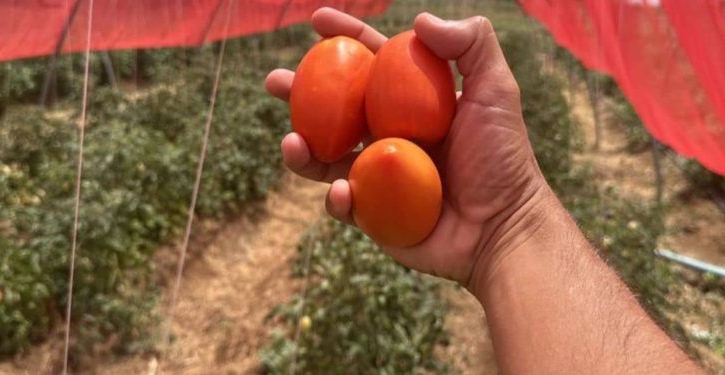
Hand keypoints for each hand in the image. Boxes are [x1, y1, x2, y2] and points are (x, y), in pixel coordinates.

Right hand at [265, 8, 552, 294]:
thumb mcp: (496, 91)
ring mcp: (377, 174)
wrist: (502, 226)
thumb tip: (418, 20)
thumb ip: (472, 44)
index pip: (372, 62)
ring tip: (292, 142)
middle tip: (275, 82)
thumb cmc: (502, 158)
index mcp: (412, 103)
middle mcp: (389, 135)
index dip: (345, 38)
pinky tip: (342, 191)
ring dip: (301, 147)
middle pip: (334, 107)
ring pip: (325, 156)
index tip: (318, 21)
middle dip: (300, 92)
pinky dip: (335, 196)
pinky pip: (342, 202)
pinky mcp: (372, 213)